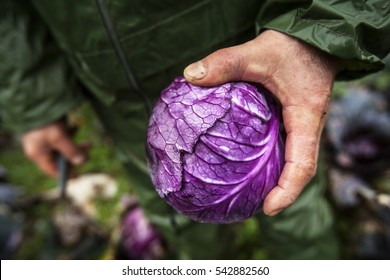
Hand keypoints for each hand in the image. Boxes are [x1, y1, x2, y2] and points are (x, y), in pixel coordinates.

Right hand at [21, 120, 87, 176]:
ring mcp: (43, 139)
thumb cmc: (45, 121)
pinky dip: (71, 134)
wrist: (36, 99)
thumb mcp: (59, 137)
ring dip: (76, 145)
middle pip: (60, 159)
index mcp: (38, 154)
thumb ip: (71, 150)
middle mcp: (39, 148)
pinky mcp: (48, 129)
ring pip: (63, 147)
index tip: (79, 175)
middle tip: (89, 152)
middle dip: (75, 156)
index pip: (52, 170)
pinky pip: (62, 136)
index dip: (66, 174)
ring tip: (90, 143)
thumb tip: (82, 162)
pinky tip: (77, 127)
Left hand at [183, 30, 337, 215]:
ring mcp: (300, 126)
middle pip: (298, 170)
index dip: (288, 191)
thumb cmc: (292, 48)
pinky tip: (247, 161)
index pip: (303, 165)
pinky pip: (285, 146)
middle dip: (280, 193)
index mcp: (306, 118)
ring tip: (251, 192)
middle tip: (254, 206)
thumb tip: (190, 76)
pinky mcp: (292, 120)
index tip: (268, 209)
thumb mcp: (258, 52)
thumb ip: (225, 63)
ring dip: (276, 179)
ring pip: (292, 160)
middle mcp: (307, 127)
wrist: (313, 40)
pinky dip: (270, 160)